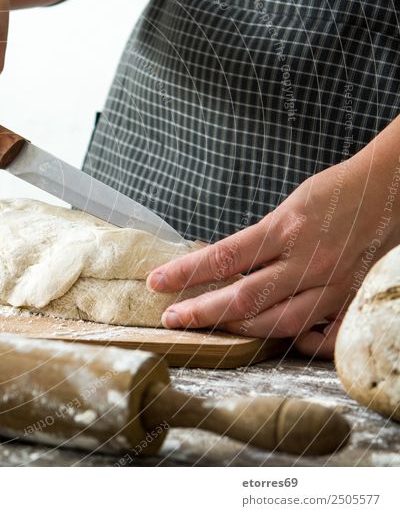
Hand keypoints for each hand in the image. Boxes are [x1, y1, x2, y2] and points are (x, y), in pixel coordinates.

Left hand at [146, 145, 399, 358]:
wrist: (394, 187)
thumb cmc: (338, 191)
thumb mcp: (290, 206)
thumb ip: (259, 239)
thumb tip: (220, 265)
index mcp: (286, 229)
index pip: (222, 258)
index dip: (184, 274)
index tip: (156, 283)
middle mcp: (308, 261)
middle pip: (244, 298)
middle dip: (201, 312)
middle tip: (171, 318)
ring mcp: (332, 284)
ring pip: (277, 322)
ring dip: (237, 330)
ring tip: (209, 328)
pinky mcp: (352, 299)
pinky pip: (324, 336)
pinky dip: (299, 344)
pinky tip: (277, 341)